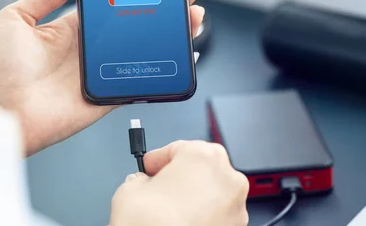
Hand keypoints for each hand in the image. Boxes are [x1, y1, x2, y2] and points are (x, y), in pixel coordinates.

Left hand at [0, 0, 204, 155]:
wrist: (1, 113)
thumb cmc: (0, 69)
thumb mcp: (14, 19)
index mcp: (74, 28)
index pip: (115, 3)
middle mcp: (94, 48)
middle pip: (139, 22)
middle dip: (165, 6)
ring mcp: (105, 71)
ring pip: (148, 48)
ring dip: (173, 32)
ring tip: (193, 15)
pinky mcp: (111, 94)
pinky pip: (144, 80)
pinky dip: (167, 70)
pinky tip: (185, 54)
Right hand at [110, 141, 248, 225]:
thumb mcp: (129, 191)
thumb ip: (139, 178)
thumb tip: (141, 182)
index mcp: (204, 156)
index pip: (177, 148)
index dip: (158, 159)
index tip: (149, 168)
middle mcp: (227, 177)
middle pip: (199, 168)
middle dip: (178, 177)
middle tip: (157, 189)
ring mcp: (236, 205)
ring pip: (211, 191)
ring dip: (192, 197)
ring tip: (168, 212)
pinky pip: (217, 212)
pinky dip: (202, 215)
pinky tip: (182, 223)